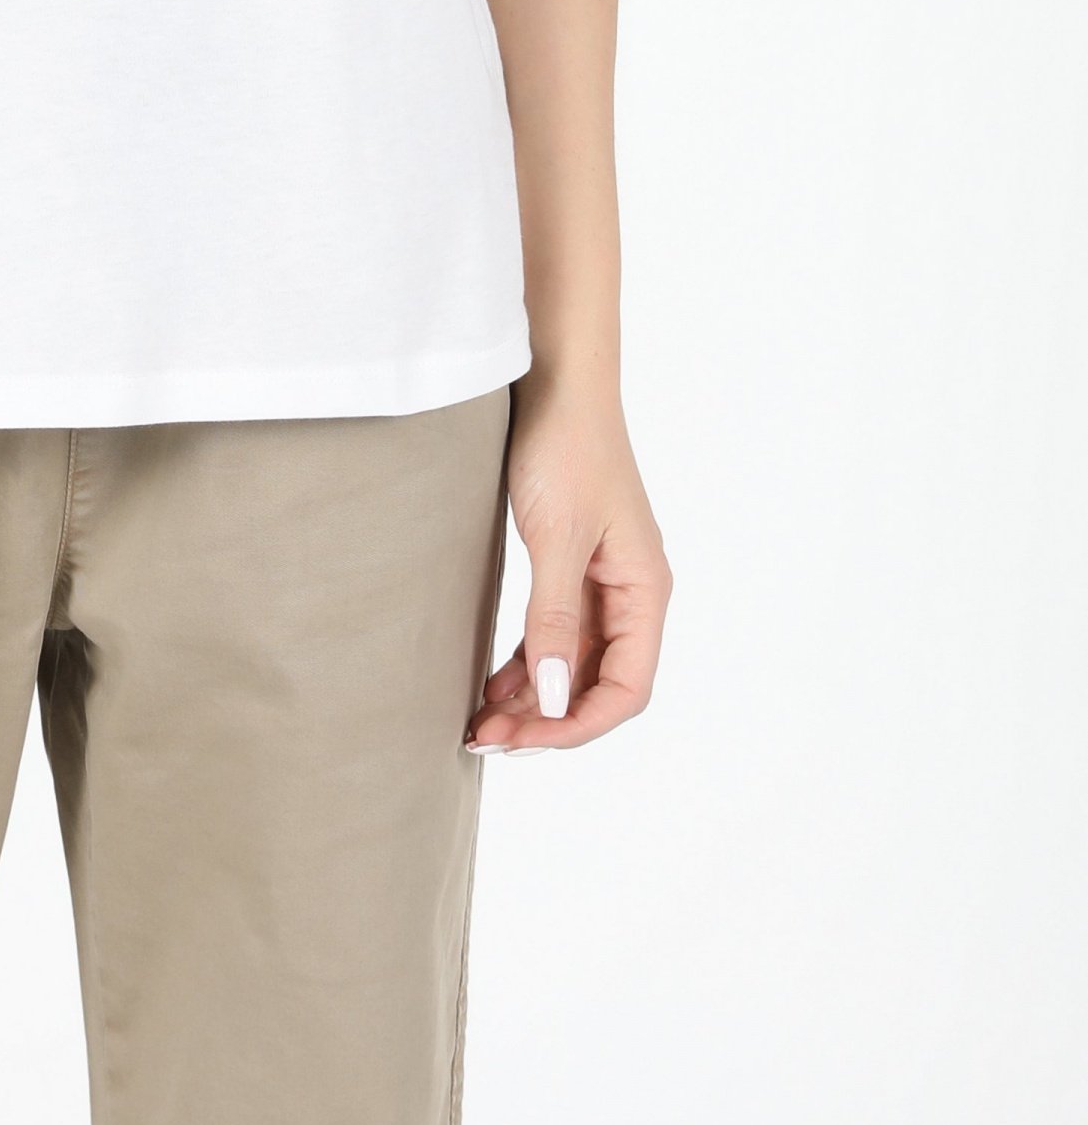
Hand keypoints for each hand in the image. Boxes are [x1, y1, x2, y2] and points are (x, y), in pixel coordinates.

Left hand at [468, 377, 670, 754]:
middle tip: (485, 739)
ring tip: (479, 723)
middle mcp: (630, 595)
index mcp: (646, 591)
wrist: (552, 383)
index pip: (626, 688)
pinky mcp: (568, 567)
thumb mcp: (557, 539)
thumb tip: (553, 698)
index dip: (577, 724)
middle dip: (546, 719)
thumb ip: (555, 618)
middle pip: (596, 684)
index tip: (523, 740)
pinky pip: (551, 635)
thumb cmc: (566, 450)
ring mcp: (599, 583)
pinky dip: (524, 664)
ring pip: (570, 664)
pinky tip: (488, 684)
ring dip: (531, 698)